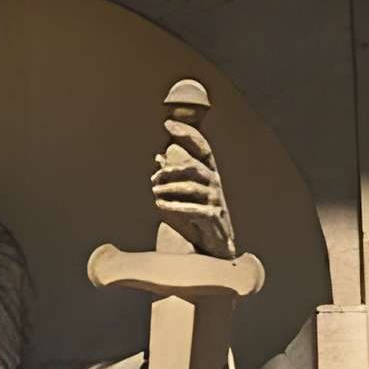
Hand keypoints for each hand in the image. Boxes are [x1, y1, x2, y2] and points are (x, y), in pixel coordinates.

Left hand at [152, 115, 234, 259]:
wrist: (215, 244)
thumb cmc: (197, 215)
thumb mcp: (184, 193)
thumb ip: (173, 175)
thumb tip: (158, 156)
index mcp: (209, 173)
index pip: (202, 148)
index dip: (187, 134)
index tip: (168, 124)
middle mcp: (215, 183)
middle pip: (193, 167)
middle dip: (170, 170)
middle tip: (153, 179)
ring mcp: (215, 199)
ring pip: (191, 187)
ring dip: (169, 188)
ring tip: (154, 192)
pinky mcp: (213, 216)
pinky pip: (192, 209)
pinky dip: (174, 206)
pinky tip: (160, 205)